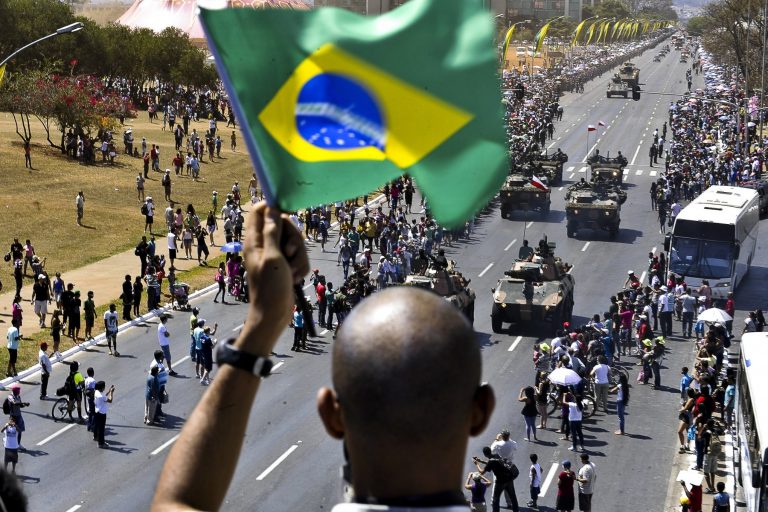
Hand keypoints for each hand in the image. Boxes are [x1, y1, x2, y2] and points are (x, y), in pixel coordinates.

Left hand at [240, 202, 308, 352]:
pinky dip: (301, 267)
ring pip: (295, 242)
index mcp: (255, 240)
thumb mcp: (272, 256)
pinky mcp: (285, 265)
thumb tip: (271, 209)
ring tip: (293, 272)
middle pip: (284, 225)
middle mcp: (264, 245)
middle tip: (291, 252)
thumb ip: (272, 232)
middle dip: (294, 238)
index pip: (260, 211)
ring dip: (300, 256)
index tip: (287, 217)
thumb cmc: (270, 287)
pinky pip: (299, 257)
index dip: (274, 210)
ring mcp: (276, 255)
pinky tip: (295, 278)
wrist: (274, 314)